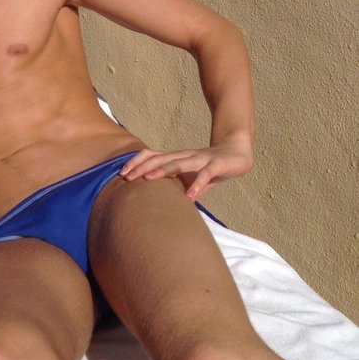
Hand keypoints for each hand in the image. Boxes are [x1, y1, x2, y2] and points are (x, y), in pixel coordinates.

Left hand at [119, 142, 253, 201]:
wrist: (237, 153)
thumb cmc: (209, 166)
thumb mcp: (189, 178)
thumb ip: (176, 188)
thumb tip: (162, 206)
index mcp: (176, 158)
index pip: (152, 156)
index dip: (137, 162)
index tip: (122, 174)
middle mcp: (185, 156)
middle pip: (160, 158)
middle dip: (142, 167)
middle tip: (126, 178)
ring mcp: (200, 159)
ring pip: (179, 163)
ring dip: (163, 170)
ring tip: (148, 179)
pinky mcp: (217, 165)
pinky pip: (206, 174)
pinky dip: (198, 184)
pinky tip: (190, 196)